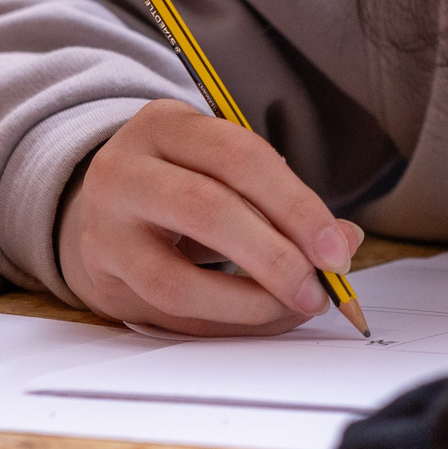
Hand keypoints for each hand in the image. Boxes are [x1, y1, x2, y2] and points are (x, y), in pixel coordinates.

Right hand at [57, 99, 365, 335]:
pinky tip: (261, 317)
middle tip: (319, 287)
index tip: (337, 248)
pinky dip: (225, 323)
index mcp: (164, 125)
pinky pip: (169, 316)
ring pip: (175, 279)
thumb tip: (345, 241)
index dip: (295, 206)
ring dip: (247, 303)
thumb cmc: (183, 179)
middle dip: (275, 256)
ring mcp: (103, 230)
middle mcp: (123, 171)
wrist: (104, 204)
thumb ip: (283, 198)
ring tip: (292, 306)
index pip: (238, 156)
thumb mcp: (226, 166)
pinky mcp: (102, 281)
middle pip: (205, 209)